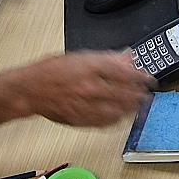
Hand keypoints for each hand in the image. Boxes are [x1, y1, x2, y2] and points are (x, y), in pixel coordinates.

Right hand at [11, 51, 153, 126]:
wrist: (30, 90)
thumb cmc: (52, 70)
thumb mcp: (81, 56)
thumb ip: (107, 57)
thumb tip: (127, 57)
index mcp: (91, 67)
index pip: (125, 73)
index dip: (141, 77)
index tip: (148, 79)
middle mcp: (90, 87)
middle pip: (124, 93)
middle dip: (140, 95)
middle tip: (147, 95)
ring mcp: (85, 105)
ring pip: (117, 110)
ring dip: (131, 109)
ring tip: (139, 107)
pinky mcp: (80, 119)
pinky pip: (104, 123)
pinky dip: (116, 120)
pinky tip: (121, 117)